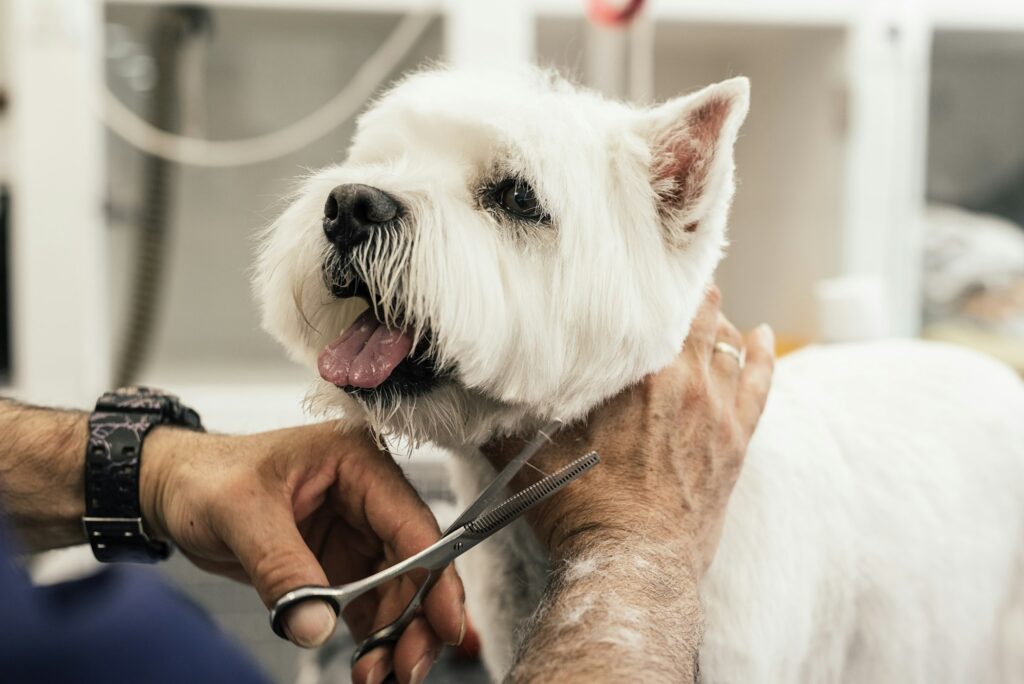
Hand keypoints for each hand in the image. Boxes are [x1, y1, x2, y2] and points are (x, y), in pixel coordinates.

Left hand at [140, 422, 464, 683]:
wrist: (173, 487)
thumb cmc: (206, 476)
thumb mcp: (241, 514)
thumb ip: (281, 568)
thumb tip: (314, 625)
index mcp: (358, 463)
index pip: (412, 524)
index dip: (434, 576)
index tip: (442, 624)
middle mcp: (368, 497)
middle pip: (415, 564)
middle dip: (416, 618)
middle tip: (406, 667)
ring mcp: (357, 533)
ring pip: (399, 591)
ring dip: (396, 636)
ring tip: (377, 676)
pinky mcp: (340, 564)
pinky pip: (370, 605)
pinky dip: (373, 638)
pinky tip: (367, 667)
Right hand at [483, 287, 774, 573]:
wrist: (633, 566)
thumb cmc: (580, 512)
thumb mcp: (527, 457)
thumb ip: (498, 420)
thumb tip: (466, 394)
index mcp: (634, 374)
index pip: (651, 305)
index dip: (647, 283)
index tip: (638, 269)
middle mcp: (681, 381)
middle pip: (694, 313)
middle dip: (683, 293)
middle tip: (670, 278)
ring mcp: (715, 408)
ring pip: (727, 341)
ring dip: (716, 320)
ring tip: (705, 305)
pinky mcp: (736, 439)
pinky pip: (760, 380)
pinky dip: (762, 353)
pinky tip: (763, 334)